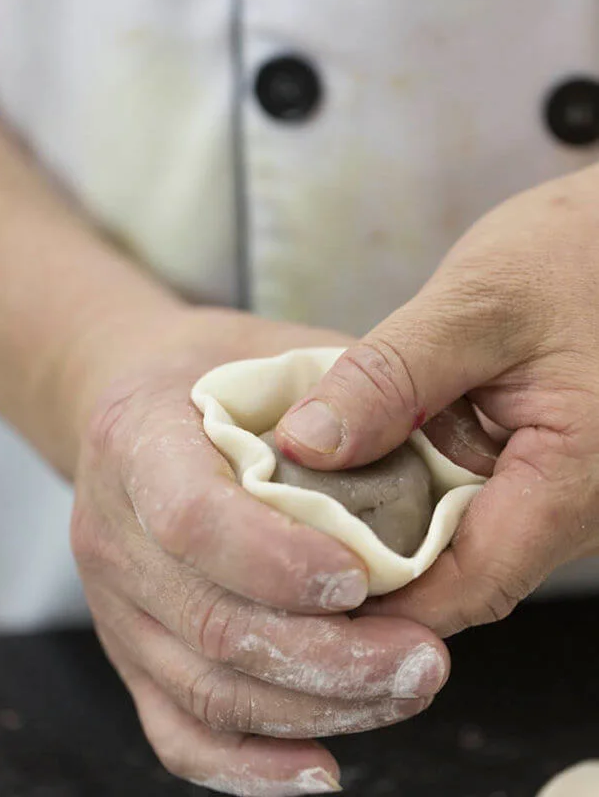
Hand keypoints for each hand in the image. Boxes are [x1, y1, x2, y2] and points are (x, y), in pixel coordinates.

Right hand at [70, 307, 449, 795]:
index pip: (191, 515)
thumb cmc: (219, 372)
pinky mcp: (130, 653)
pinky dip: (249, 765)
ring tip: (404, 691)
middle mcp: (110, 530)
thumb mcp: (273, 347)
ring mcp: (114, 603)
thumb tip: (425, 440)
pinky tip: (322, 765)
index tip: (360, 577)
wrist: (136, 403)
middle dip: (326, 657)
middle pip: (209, 622)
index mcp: (136, 438)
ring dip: (314, 708)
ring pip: (205, 688)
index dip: (274, 558)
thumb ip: (341, 388)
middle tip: (422, 658)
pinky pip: (177, 729)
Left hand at [276, 166, 598, 637]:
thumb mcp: (474, 306)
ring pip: (458, 540)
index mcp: (576, 481)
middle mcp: (575, 508)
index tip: (297, 580)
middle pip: (459, 572)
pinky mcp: (533, 468)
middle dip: (369, 558)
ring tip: (304, 487)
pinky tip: (357, 454)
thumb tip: (304, 447)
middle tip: (282, 525)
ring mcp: (556, 492)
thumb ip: (389, 378)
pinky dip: (407, 485)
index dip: (381, 596)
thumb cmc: (574, 255)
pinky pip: (465, 500)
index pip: (472, 583)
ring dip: (385, 520)